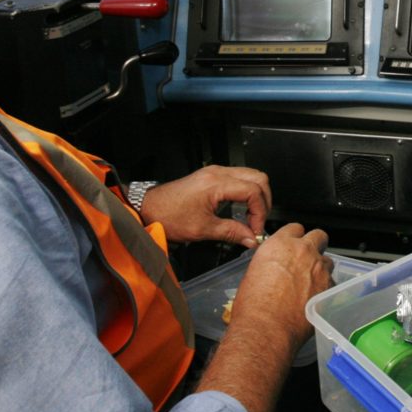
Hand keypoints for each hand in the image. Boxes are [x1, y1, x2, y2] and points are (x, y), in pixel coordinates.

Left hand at [139, 165, 271, 246]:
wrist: (148, 208)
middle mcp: (218, 173)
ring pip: (250, 176)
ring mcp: (215, 172)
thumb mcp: (202, 229)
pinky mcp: (211, 176)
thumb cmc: (169, 216)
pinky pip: (239, 178)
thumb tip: (251, 239)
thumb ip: (231, 233)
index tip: (255, 230)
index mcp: (216, 183)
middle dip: (264, 201)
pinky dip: (246, 193)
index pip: (253, 191)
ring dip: (256, 196)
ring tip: (251, 218)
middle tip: (258, 222)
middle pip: (258, 178)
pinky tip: (241, 210)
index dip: (260, 212)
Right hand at [227, 223, 333, 350]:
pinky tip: (314, 298)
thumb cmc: (254, 306)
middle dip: (315, 245)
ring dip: (321, 268)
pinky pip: (332, 281)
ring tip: (310, 283)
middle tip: (307, 259)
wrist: (266, 329)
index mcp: (279, 244)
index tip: (293, 244)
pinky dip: (325, 287)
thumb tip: (276, 265)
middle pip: (318, 236)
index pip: (294, 228)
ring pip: (327, 260)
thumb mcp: (254, 273)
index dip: (294, 237)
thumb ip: (270, 261)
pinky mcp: (329, 286)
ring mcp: (318, 268)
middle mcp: (302, 251)